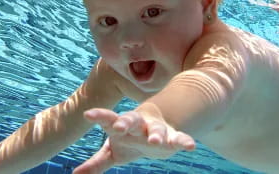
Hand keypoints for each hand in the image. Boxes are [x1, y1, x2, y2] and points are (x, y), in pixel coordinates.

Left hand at [73, 108, 194, 173]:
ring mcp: (156, 129)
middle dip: (126, 122)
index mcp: (122, 125)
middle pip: (132, 120)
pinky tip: (191, 146)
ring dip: (156, 134)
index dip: (99, 116)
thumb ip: (96, 162)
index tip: (87, 114)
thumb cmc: (129, 139)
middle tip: (119, 126)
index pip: (109, 118)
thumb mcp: (113, 151)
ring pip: (156, 129)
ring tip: (156, 141)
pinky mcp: (173, 137)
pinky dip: (184, 141)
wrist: (156, 128)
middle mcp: (139, 125)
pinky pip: (179, 138)